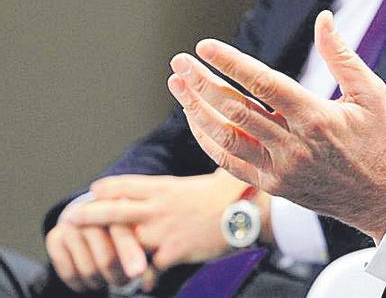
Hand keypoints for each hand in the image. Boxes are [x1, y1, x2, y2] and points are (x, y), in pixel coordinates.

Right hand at [46, 214, 145, 292]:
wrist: (88, 215)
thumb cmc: (119, 226)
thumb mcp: (134, 228)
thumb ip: (141, 246)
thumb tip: (147, 278)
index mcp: (116, 205)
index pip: (123, 233)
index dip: (130, 254)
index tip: (139, 273)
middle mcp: (90, 212)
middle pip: (106, 258)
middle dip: (118, 276)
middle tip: (125, 281)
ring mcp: (70, 225)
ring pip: (89, 270)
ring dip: (101, 282)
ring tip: (108, 278)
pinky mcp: (54, 238)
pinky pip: (68, 273)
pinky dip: (82, 284)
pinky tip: (90, 281)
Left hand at [61, 170, 264, 283]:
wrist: (248, 211)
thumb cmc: (232, 193)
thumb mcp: (206, 178)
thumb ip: (194, 180)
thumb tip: (210, 170)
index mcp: (164, 188)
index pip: (124, 185)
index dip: (105, 188)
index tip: (94, 191)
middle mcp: (157, 208)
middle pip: (112, 211)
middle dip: (88, 215)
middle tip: (71, 217)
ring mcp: (163, 231)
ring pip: (125, 242)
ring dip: (111, 251)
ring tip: (100, 259)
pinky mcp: (173, 252)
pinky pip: (150, 267)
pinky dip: (146, 276)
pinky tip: (144, 283)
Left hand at [166, 10, 385, 241]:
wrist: (381, 197)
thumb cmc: (378, 140)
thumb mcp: (371, 93)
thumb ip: (342, 56)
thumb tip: (324, 19)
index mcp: (317, 117)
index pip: (264, 84)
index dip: (232, 64)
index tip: (206, 47)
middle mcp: (294, 145)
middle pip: (236, 109)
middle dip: (203, 82)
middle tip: (180, 61)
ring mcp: (280, 168)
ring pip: (226, 136)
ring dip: (197, 110)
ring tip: (178, 85)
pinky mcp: (273, 185)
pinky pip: (229, 163)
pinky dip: (208, 140)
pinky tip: (196, 119)